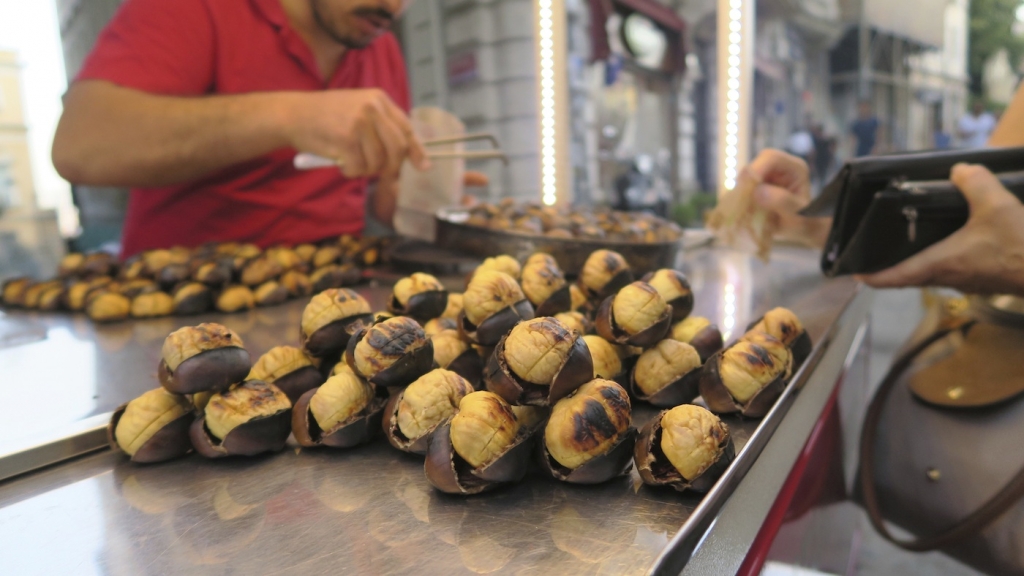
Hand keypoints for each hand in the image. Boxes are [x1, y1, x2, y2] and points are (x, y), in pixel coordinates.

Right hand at [284, 89, 429, 177]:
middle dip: (390, 166)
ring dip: (365, 169)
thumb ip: (381, 126)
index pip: (406, 128)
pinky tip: (339, 161)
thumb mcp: (358, 109)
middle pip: (397, 149)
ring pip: (378, 162)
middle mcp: (372, 108)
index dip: (417, 150)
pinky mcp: (345, 140)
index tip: (424, 166)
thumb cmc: (326, 116)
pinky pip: (359, 169)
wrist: (293, 114)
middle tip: (376, 171)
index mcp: (379, 99)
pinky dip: (350, 172)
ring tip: (349, 159)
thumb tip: (407, 154)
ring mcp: (359, 123)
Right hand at [743, 149, 831, 248]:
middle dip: (747, 180)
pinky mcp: (760, 184)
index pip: (772, 158)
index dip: (757, 169)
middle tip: (743, 200)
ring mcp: (769, 175)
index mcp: (795, 169)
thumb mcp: (796, 215)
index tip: (748, 187)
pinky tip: (746, 208)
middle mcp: (781, 168)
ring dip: (743, 190)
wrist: (802, 229)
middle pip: (757, 163)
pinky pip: (745, 185)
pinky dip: (742, 196)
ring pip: (748, 174)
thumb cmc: (804, 221)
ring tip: (746, 207)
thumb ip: (781, 202)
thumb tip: (758, 191)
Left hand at [858, 164, 1023, 294]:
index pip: (894, 277)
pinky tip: (954, 242)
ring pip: (933, 274)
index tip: (855, 273)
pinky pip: (956, 270)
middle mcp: (949, 278)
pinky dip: (946, 259)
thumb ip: (974, 182)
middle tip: (877, 254)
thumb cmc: (1022, 246)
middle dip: (893, 267)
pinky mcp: (985, 280)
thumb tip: (960, 170)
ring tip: (910, 244)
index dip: (872, 276)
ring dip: (920, 263)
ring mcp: (968, 282)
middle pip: (910, 277)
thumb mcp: (996, 203)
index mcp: (940, 263)